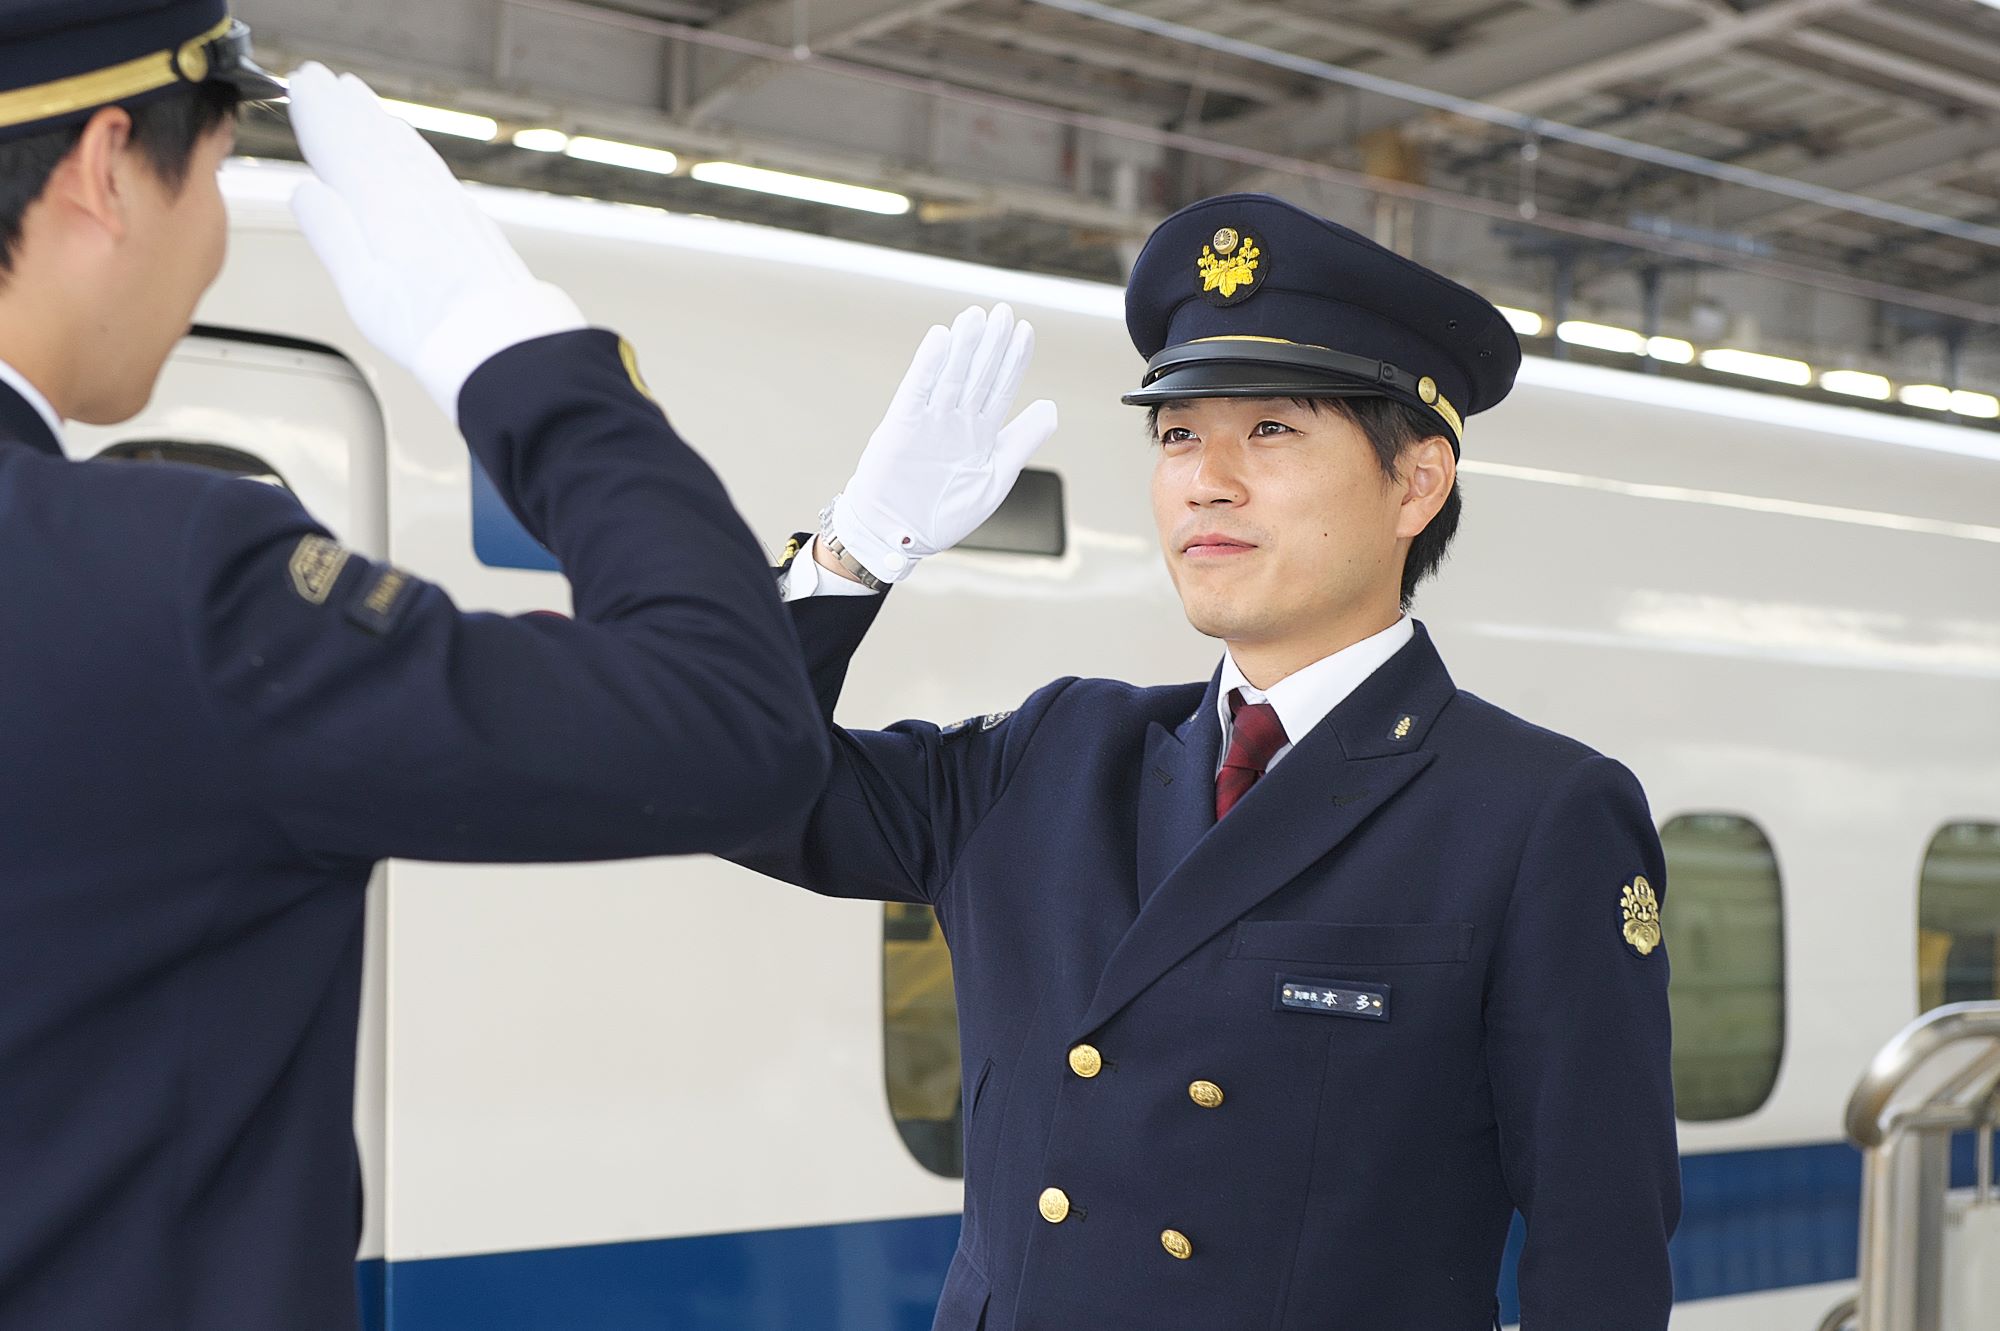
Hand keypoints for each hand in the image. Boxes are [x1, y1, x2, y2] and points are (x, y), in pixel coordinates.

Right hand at [285, 63, 586, 418]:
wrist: (502, 342)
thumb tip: (306, 192)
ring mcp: (446, 202)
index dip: (318, 115)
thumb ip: (333, 234)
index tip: (300, 87)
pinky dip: (410, 142)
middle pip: (372, 138)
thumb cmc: (432, 328)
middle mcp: (418, 196)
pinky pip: (430, 163)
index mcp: (385, 209)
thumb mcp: (363, 288)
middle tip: (319, 77)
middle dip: (342, 106)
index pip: (342, 148)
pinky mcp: (467, 216)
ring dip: (375, 117)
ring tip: (355, 95)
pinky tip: (405, 140)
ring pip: (403, 145)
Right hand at [832, 304, 1057, 583]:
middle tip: (1002, 311)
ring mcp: (929, 422)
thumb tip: (1052, 408)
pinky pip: (917, 390)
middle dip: (991, 343)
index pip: (1002, 386)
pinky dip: (929, 365)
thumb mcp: (996, 478)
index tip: (1025, 329)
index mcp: (981, 432)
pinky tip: (941, 338)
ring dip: (964, 346)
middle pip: (978, 374)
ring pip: (952, 376)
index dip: (1014, 359)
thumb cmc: (946, 512)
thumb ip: (1023, 441)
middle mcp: (956, 421)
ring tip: (976, 316)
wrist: (898, 536)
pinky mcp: (901, 427)